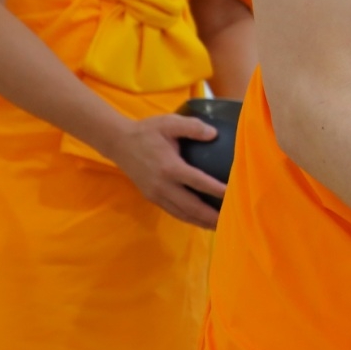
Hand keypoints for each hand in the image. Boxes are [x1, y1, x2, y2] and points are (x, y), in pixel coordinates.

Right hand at [105, 113, 224, 228]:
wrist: (118, 143)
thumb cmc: (147, 132)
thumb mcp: (168, 123)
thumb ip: (191, 127)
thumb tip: (214, 133)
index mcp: (169, 167)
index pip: (197, 182)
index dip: (215, 189)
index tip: (232, 195)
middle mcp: (163, 185)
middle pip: (191, 206)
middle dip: (211, 216)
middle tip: (231, 220)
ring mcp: (156, 194)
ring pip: (182, 213)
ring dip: (201, 221)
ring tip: (220, 226)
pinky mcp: (152, 197)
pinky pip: (173, 212)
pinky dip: (188, 218)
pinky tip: (200, 220)